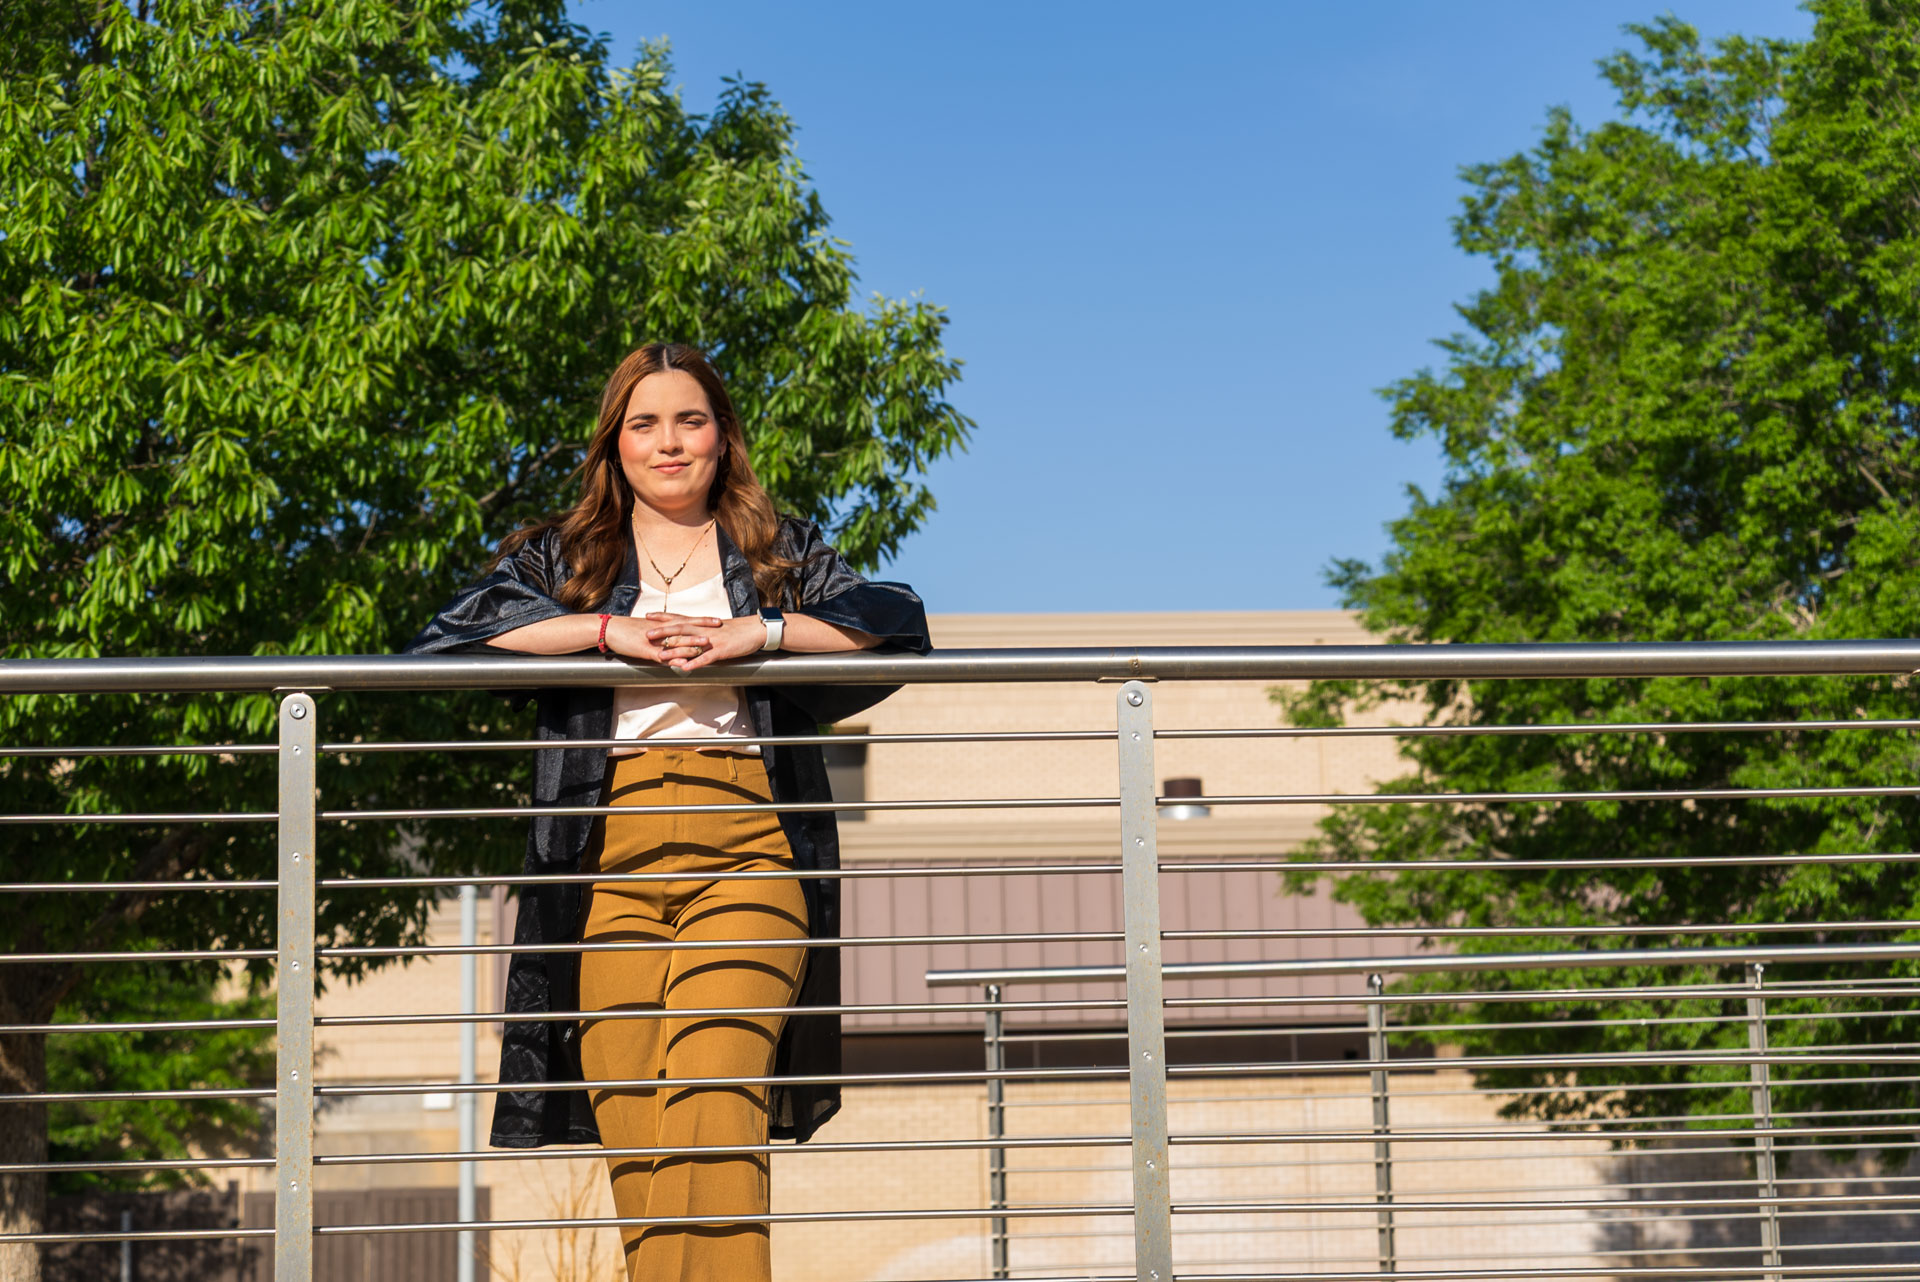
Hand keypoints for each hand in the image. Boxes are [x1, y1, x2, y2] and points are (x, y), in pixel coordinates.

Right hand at [599, 613, 717, 666]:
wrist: (610, 629)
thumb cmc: (627, 630)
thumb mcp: (647, 630)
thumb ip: (662, 633)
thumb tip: (672, 637)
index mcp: (663, 624)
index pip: (686, 620)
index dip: (702, 620)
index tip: (717, 620)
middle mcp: (661, 630)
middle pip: (686, 628)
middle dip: (703, 628)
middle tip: (720, 627)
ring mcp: (654, 641)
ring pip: (676, 641)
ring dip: (691, 642)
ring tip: (706, 643)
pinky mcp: (646, 651)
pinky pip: (662, 655)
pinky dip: (673, 658)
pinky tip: (682, 662)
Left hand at [643, 611, 766, 671]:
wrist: (756, 630)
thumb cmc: (737, 630)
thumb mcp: (716, 629)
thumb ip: (702, 631)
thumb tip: (690, 635)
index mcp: (702, 624)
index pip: (679, 618)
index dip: (663, 617)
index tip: (647, 616)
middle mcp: (704, 630)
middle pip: (680, 628)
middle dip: (662, 632)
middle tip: (646, 634)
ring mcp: (713, 641)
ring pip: (690, 644)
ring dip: (674, 650)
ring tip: (660, 656)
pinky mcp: (722, 651)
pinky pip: (706, 658)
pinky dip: (694, 663)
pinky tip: (685, 668)